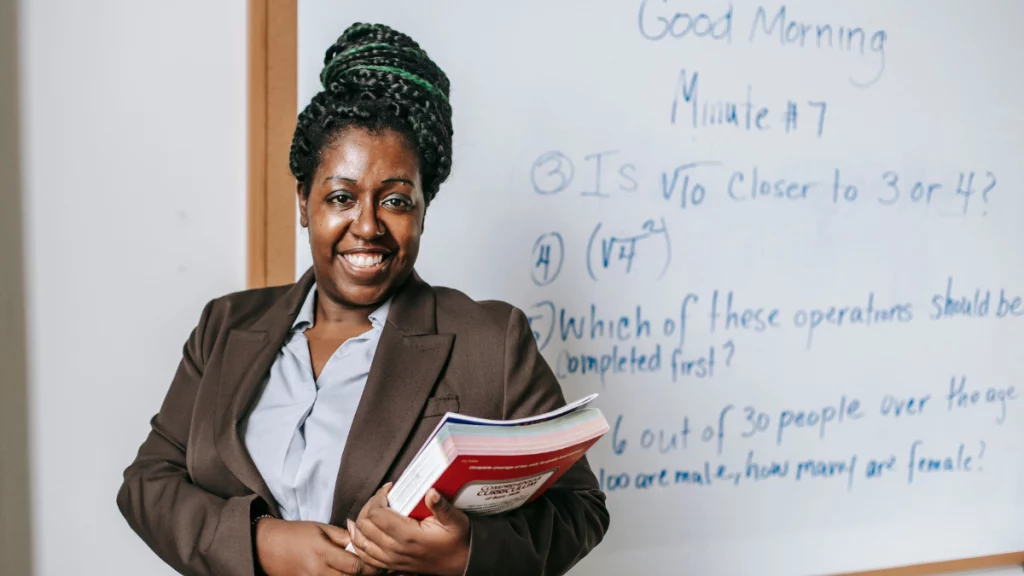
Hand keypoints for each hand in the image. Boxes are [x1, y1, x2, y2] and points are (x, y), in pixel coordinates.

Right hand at [255, 517, 380, 575]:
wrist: (267, 546)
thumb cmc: (296, 534)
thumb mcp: (321, 528)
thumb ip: (344, 536)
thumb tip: (364, 541)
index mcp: (322, 552)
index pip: (355, 566)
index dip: (370, 567)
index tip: (378, 563)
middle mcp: (317, 571)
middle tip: (372, 569)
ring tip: (355, 572)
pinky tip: (341, 574)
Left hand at [348, 484, 470, 575]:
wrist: (460, 563)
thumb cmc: (457, 540)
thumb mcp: (455, 520)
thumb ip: (441, 506)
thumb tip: (431, 492)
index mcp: (408, 536)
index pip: (377, 514)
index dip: (378, 497)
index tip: (388, 488)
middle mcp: (395, 550)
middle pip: (364, 525)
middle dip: (368, 506)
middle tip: (380, 497)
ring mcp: (391, 559)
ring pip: (360, 541)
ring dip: (360, 523)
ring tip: (368, 509)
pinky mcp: (390, 565)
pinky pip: (365, 555)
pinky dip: (358, 542)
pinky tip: (359, 531)